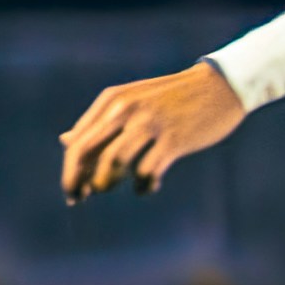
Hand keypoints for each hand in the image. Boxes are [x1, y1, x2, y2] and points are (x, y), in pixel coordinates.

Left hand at [59, 62, 245, 202]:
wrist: (219, 86)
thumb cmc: (170, 99)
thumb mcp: (129, 102)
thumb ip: (99, 122)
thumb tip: (65, 140)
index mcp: (111, 101)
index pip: (78, 141)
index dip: (70, 170)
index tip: (72, 191)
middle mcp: (125, 110)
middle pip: (87, 151)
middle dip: (77, 180)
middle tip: (77, 199)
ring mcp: (150, 123)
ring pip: (114, 161)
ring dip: (105, 182)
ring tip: (107, 189)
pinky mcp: (174, 138)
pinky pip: (148, 170)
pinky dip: (142, 185)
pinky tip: (145, 188)